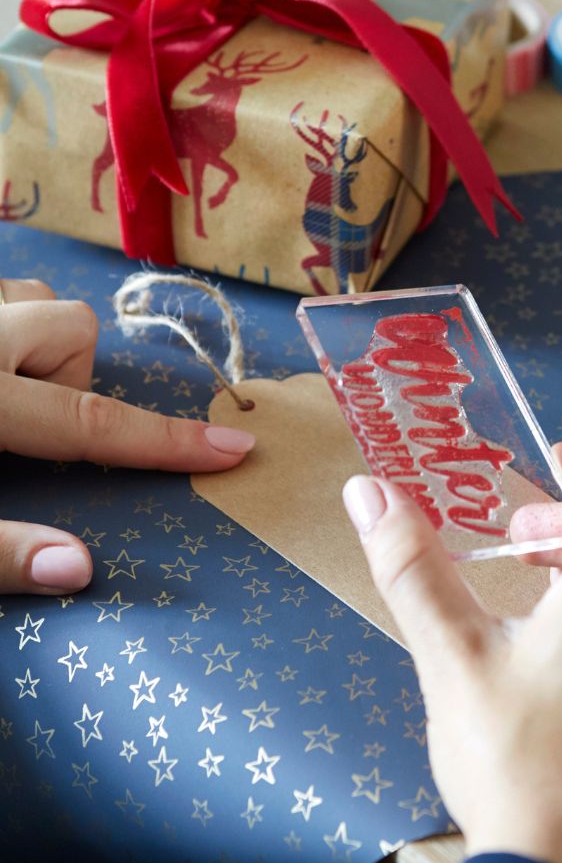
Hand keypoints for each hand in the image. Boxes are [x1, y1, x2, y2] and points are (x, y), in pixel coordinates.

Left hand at [0, 277, 254, 593]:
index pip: (92, 423)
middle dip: (66, 373)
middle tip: (19, 422)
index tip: (237, 449)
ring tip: (3, 390)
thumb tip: (78, 569)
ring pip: (33, 299)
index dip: (167, 441)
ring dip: (29, 340)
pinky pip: (2, 294)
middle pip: (74, 327)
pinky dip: (3, 324)